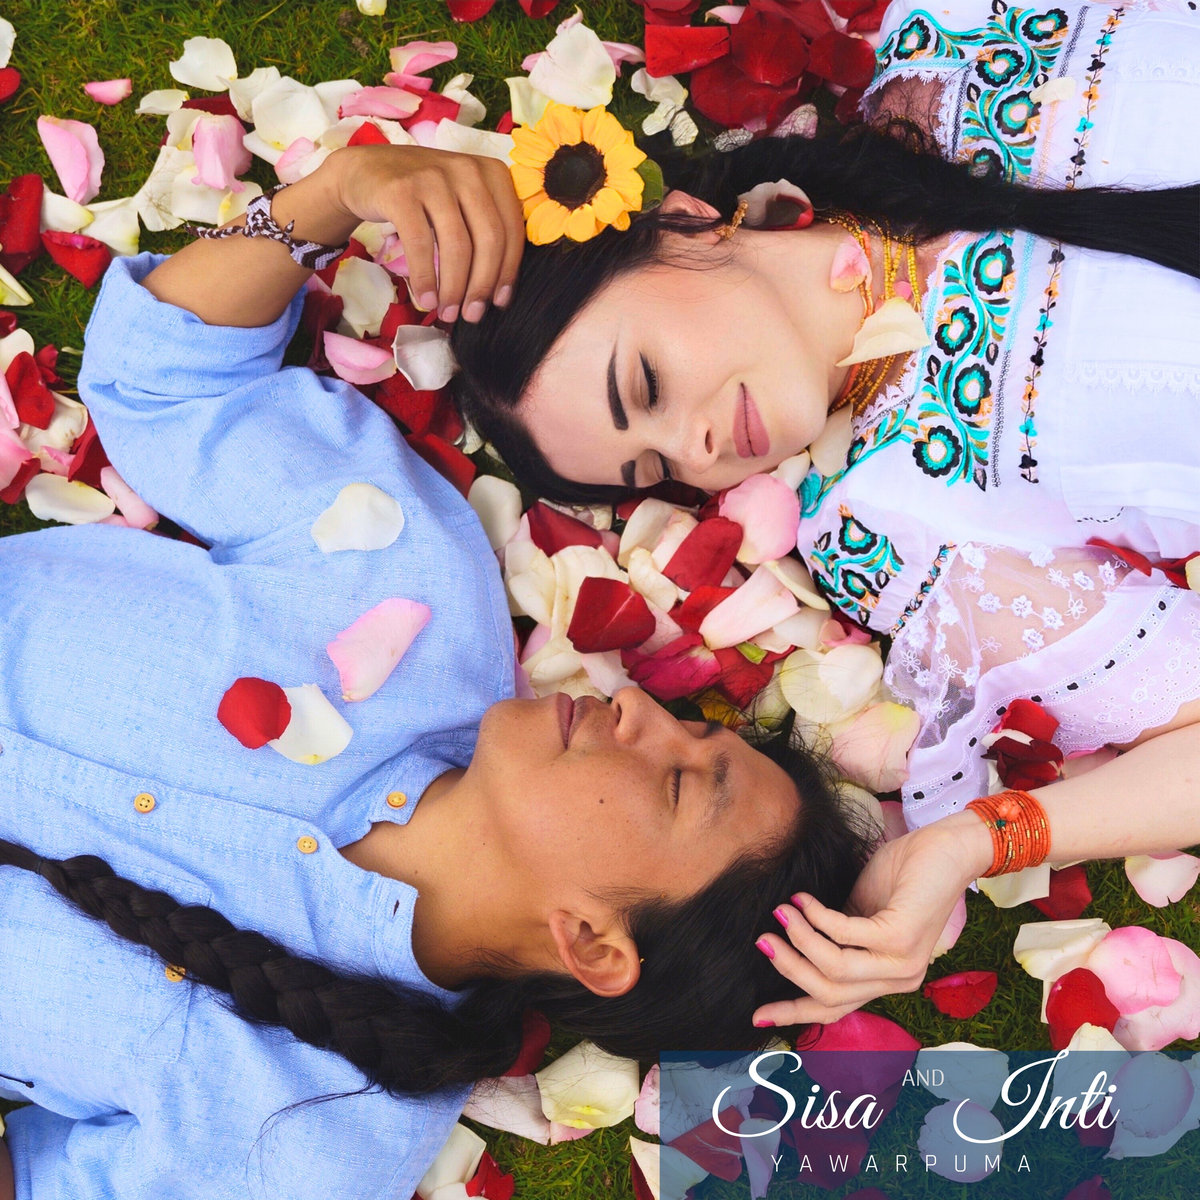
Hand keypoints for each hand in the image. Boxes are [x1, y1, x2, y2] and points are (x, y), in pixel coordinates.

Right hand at [326, 144, 524, 323]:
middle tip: (471, 316)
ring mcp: (434, 177)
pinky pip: (421, 244)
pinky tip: (426, 299)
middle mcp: (468, 170)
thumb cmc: (422, 196)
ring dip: (454, 288)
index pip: (511, 230)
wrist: (366, 171)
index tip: (499, 303)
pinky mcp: (401, 191)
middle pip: (488, 240)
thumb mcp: (462, 201)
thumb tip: (499, 292)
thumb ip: (484, 231)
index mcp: (492, 172)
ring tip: (447, 313)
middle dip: (482, 286)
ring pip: (457, 245)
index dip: (508, 272)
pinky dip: (425, 278)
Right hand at [752, 813, 989, 1027]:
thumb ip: (834, 936)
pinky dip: (816, 916)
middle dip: (788, 968)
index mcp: (884, 979)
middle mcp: (897, 980)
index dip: (793, 1013)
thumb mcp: (859, 913)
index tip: (758, 1014)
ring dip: (799, 939)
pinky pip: (844, 934)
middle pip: (828, 994)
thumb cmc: (901, 876)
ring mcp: (902, 962)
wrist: (945, 848)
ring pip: (834, 969)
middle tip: (762, 940)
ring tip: (779, 912)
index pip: (834, 1010)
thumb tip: (789, 942)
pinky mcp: (902, 937)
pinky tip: (803, 899)